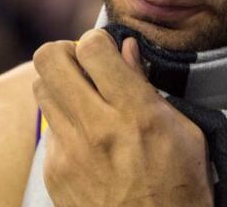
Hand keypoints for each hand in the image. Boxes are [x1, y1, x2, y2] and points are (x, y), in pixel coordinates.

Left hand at [32, 29, 213, 206]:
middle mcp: (96, 127)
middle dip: (67, 52)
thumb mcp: (185, 132)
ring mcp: (69, 152)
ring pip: (40, 88)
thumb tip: (127, 49)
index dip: (97, 40)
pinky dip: (64, 123)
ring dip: (61, 84)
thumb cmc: (182, 187)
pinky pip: (48, 128)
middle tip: (86, 66)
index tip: (108, 51)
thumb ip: (149, 86)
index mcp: (135, 112)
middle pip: (49, 58)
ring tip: (85, 98)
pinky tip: (88, 138)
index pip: (91, 46)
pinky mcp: (54, 172)